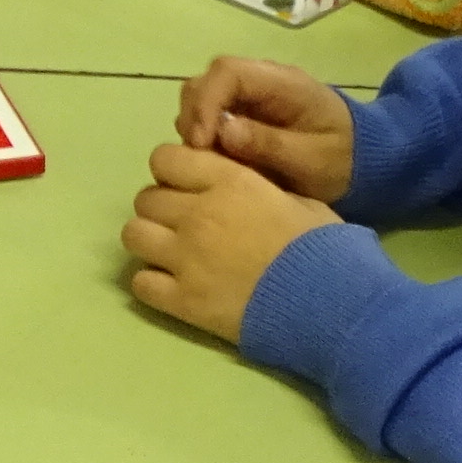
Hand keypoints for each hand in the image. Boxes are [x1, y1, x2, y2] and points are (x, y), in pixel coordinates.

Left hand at [122, 141, 341, 345]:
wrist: (329, 304)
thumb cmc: (324, 248)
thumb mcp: (301, 200)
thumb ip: (260, 188)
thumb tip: (242, 187)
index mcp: (229, 183)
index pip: (165, 158)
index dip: (173, 170)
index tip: (188, 185)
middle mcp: (198, 214)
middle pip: (146, 198)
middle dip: (161, 207)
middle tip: (184, 224)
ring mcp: (185, 258)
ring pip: (132, 234)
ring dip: (149, 240)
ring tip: (172, 253)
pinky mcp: (182, 300)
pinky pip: (140, 282)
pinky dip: (152, 282)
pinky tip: (173, 286)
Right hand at [174, 56, 355, 201]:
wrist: (363, 161)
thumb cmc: (341, 159)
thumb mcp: (312, 159)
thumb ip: (268, 144)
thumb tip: (222, 130)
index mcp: (282, 83)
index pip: (228, 72)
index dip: (205, 103)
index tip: (201, 142)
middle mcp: (261, 81)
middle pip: (207, 81)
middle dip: (194, 116)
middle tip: (198, 156)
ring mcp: (250, 97)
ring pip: (202, 97)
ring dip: (195, 127)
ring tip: (205, 161)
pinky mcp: (244, 115)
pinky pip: (211, 117)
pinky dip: (204, 137)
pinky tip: (214, 162)